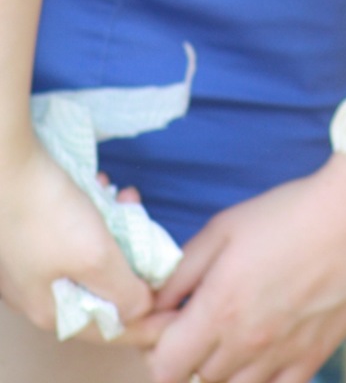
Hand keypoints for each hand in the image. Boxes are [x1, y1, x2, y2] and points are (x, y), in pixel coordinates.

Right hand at [0, 132, 156, 342]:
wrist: (5, 163)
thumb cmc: (47, 214)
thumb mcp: (94, 258)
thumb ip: (123, 291)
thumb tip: (141, 308)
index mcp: (53, 311)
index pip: (110, 330)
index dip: (148, 321)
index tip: (179, 306)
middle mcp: (40, 294)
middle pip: (103, 292)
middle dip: (134, 264)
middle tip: (154, 238)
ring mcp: (34, 264)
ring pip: (92, 258)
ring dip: (117, 230)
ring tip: (127, 198)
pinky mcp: (34, 235)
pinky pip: (75, 235)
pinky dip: (95, 214)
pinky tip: (102, 186)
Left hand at [145, 154, 345, 382]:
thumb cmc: (290, 212)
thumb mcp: (224, 228)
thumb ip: (180, 272)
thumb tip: (153, 305)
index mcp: (218, 310)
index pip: (163, 367)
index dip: (158, 346)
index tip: (170, 320)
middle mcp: (246, 344)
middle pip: (194, 379)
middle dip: (190, 352)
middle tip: (205, 316)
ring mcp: (280, 357)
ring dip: (223, 367)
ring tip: (235, 329)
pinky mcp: (312, 360)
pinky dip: (260, 379)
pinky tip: (264, 350)